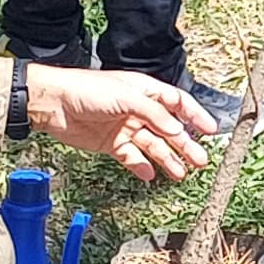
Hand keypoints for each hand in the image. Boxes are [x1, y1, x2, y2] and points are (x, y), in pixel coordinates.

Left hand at [29, 67, 214, 183]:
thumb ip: (153, 114)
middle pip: (168, 129)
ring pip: (153, 146)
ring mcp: (125, 128)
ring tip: (180, 173)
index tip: (210, 130)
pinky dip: (141, 166)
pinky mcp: (111, 144)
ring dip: (167, 159)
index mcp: (145, 91)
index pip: (177, 103)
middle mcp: (138, 110)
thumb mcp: (126, 97)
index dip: (195, 115)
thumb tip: (176, 129)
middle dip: (185, 145)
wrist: (53, 104)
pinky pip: (131, 158)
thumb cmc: (87, 89)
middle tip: (200, 160)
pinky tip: (150, 174)